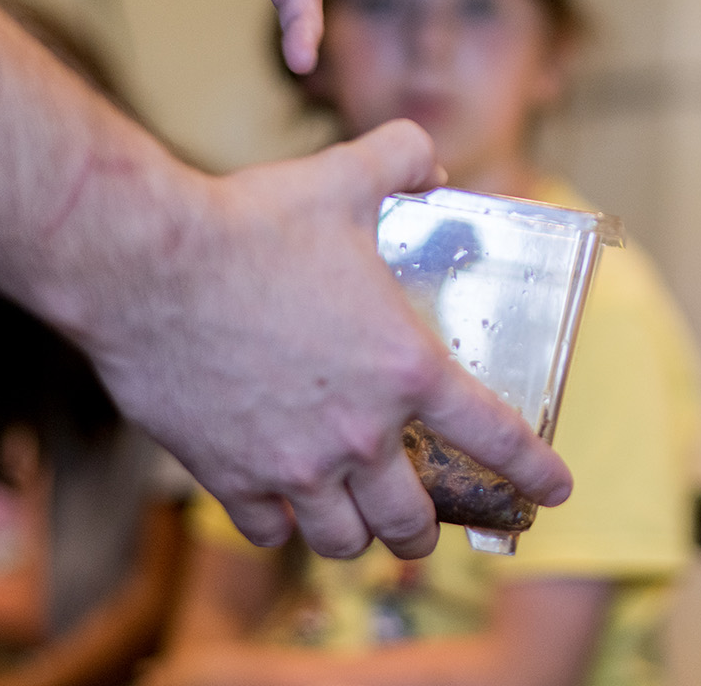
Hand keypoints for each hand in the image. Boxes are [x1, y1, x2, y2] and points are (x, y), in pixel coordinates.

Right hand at [79, 119, 571, 559]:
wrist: (146, 264)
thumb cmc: (249, 222)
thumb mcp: (345, 177)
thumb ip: (401, 161)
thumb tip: (429, 161)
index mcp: (406, 368)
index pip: (494, 435)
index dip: (532, 469)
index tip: (555, 489)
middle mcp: (359, 432)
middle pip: (412, 518)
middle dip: (424, 528)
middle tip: (423, 519)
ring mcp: (291, 464)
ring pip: (342, 539)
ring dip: (356, 535)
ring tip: (357, 522)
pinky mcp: (228, 475)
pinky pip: (267, 532)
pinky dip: (280, 528)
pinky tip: (281, 508)